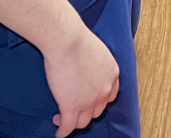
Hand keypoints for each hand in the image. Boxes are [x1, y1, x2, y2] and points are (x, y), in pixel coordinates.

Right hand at [43, 23, 119, 137]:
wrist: (68, 43)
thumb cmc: (79, 41)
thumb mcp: (98, 53)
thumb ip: (97, 67)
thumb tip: (87, 72)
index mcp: (112, 74)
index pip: (110, 96)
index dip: (100, 101)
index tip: (91, 102)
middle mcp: (104, 90)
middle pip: (97, 110)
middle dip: (86, 111)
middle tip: (75, 107)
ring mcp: (88, 101)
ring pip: (83, 122)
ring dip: (73, 122)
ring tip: (62, 118)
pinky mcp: (71, 107)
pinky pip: (67, 127)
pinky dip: (62, 132)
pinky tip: (58, 132)